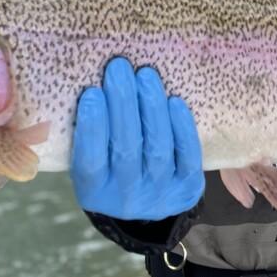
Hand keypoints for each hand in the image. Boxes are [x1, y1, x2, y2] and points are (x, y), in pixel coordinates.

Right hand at [70, 57, 204, 219]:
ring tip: (146, 75)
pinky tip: (174, 100)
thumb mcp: (90, 164)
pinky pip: (187, 155)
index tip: (92, 92)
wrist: (148, 208)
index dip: (92, 127)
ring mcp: (159, 192)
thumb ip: (88, 136)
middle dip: (123, 103)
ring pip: (157, 148)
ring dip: (152, 108)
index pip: (91, 159)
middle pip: (125, 148)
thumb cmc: (111, 171)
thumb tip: (93, 84)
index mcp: (94, 190)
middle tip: (119, 67)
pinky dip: (182, 127)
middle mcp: (126, 195)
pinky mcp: (187, 186)